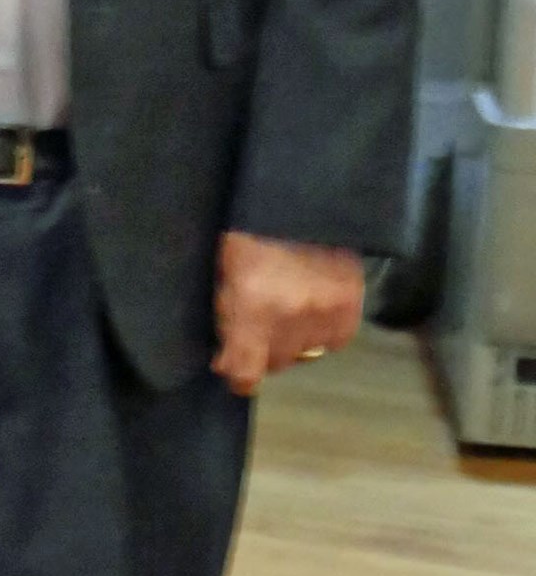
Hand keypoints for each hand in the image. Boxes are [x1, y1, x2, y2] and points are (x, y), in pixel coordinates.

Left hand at [212, 231, 362, 397]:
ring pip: (305, 353)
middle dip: (263, 348)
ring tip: (288, 305)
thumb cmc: (251, 232)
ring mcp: (325, 315)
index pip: (246, 373)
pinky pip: (335, 341)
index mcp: (253, 311)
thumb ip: (227, 318)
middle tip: (259, 320)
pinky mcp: (351, 307)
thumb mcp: (225, 274)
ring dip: (294, 338)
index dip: (236, 375)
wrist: (303, 200)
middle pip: (275, 362)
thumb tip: (227, 360)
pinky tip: (313, 308)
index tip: (229, 365)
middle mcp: (291, 321)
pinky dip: (322, 331)